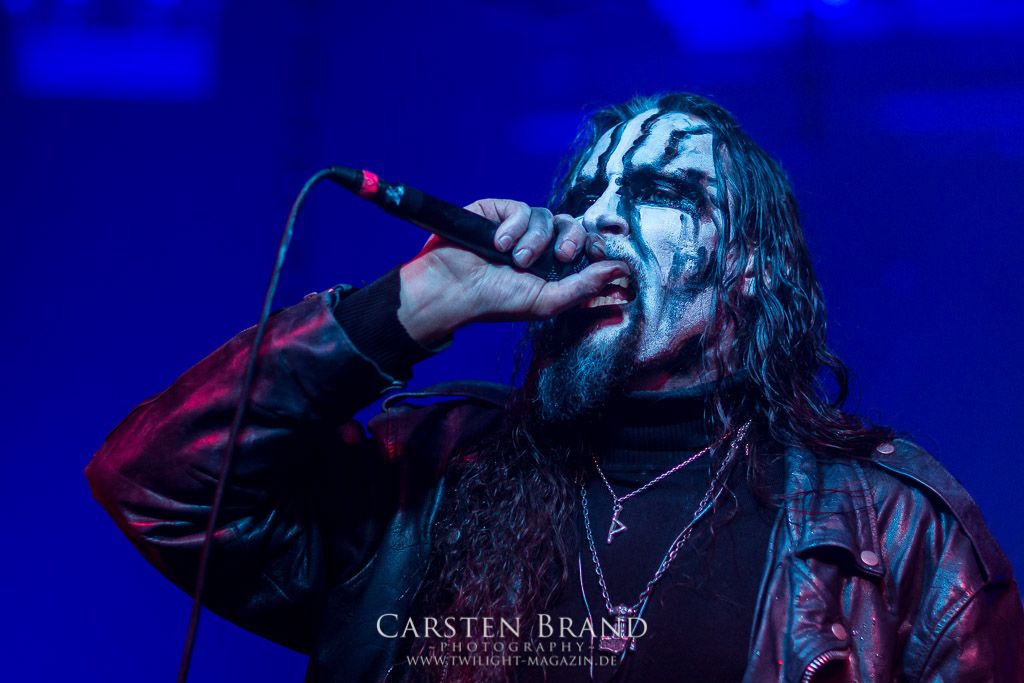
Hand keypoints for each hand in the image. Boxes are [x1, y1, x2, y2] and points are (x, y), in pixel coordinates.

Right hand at [397, 199, 628, 345]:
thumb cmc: (496, 302)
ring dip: (535, 238)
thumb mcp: (547, 300)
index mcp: (553, 266)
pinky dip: (514, 225)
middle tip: (562, 256)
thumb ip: (584, 286)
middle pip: (572, 225)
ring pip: (546, 216)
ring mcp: (517, 227)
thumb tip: (622, 270)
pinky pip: (520, 208)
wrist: (453, 291)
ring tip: (516, 259)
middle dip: (572, 239)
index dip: (595, 243)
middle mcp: (538, 244)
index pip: (585, 245)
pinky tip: (499, 244)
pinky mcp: (497, 212)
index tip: (597, 252)